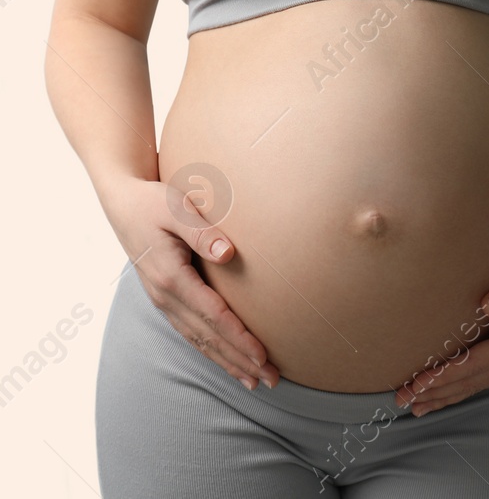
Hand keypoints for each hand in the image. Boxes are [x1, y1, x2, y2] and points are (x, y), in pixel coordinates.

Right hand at [102, 175, 280, 388]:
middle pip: (208, 336)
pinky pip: (190, 332)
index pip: (212, 315)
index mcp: (170, 277)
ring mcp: (163, 301)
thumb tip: (228, 254)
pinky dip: (211, 350)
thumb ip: (202, 232)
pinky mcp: (166, 299)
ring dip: (227, 362)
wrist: (122, 204)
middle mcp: (165, 296)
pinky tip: (228, 362)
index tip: (262, 356)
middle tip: (271, 380)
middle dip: (240, 360)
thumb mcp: (177, 209)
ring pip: (199, 340)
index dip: (239, 338)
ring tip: (254, 381)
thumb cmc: (154, 203)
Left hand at [396, 241, 488, 415]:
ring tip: (415, 407)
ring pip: (476, 383)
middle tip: (402, 400)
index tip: (418, 382)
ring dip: (446, 395)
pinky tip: (443, 392)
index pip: (477, 364)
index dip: (446, 375)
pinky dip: (460, 386)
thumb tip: (488, 303)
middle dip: (437, 392)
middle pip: (473, 381)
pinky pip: (482, 375)